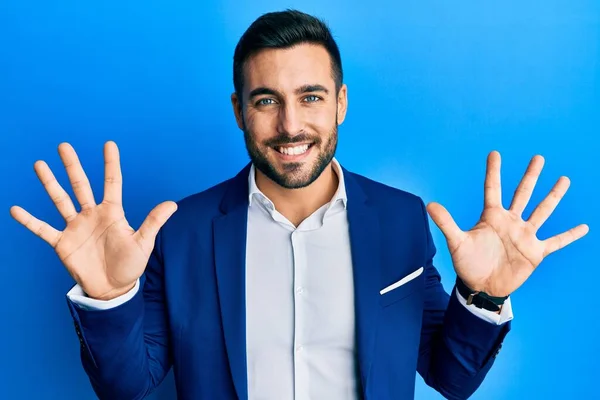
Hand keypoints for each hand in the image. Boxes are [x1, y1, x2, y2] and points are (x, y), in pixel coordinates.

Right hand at [10, 141, 177, 299]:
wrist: (112, 289)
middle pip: (80, 185)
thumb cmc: (130, 265)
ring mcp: (75, 227)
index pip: (111, 183)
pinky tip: (15, 209)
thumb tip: (172, 204)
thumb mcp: (143, 243)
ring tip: (40, 164)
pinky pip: (43, 229)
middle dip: (72, 166)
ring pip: (60, 200)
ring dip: (50, 183)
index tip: (109, 144)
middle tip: (64, 145)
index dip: (110, 164)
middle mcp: (92, 215)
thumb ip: (153, 222)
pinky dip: (29, 221)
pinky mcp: (62, 243)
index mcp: (112, 213)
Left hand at [426, 151, 588, 296]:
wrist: (481, 286)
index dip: (493, 172)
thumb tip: (430, 204)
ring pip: (542, 211)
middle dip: (530, 176)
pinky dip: (569, 235)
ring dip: (553, 196)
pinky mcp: (535, 252)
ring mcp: (524, 235)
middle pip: (522, 193)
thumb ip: (446, 222)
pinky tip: (584, 227)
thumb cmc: (468, 264)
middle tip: (538, 157)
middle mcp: (510, 221)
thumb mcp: (456, 242)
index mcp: (491, 217)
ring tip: (564, 180)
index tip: (494, 153)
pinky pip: (556, 241)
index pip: (492, 189)